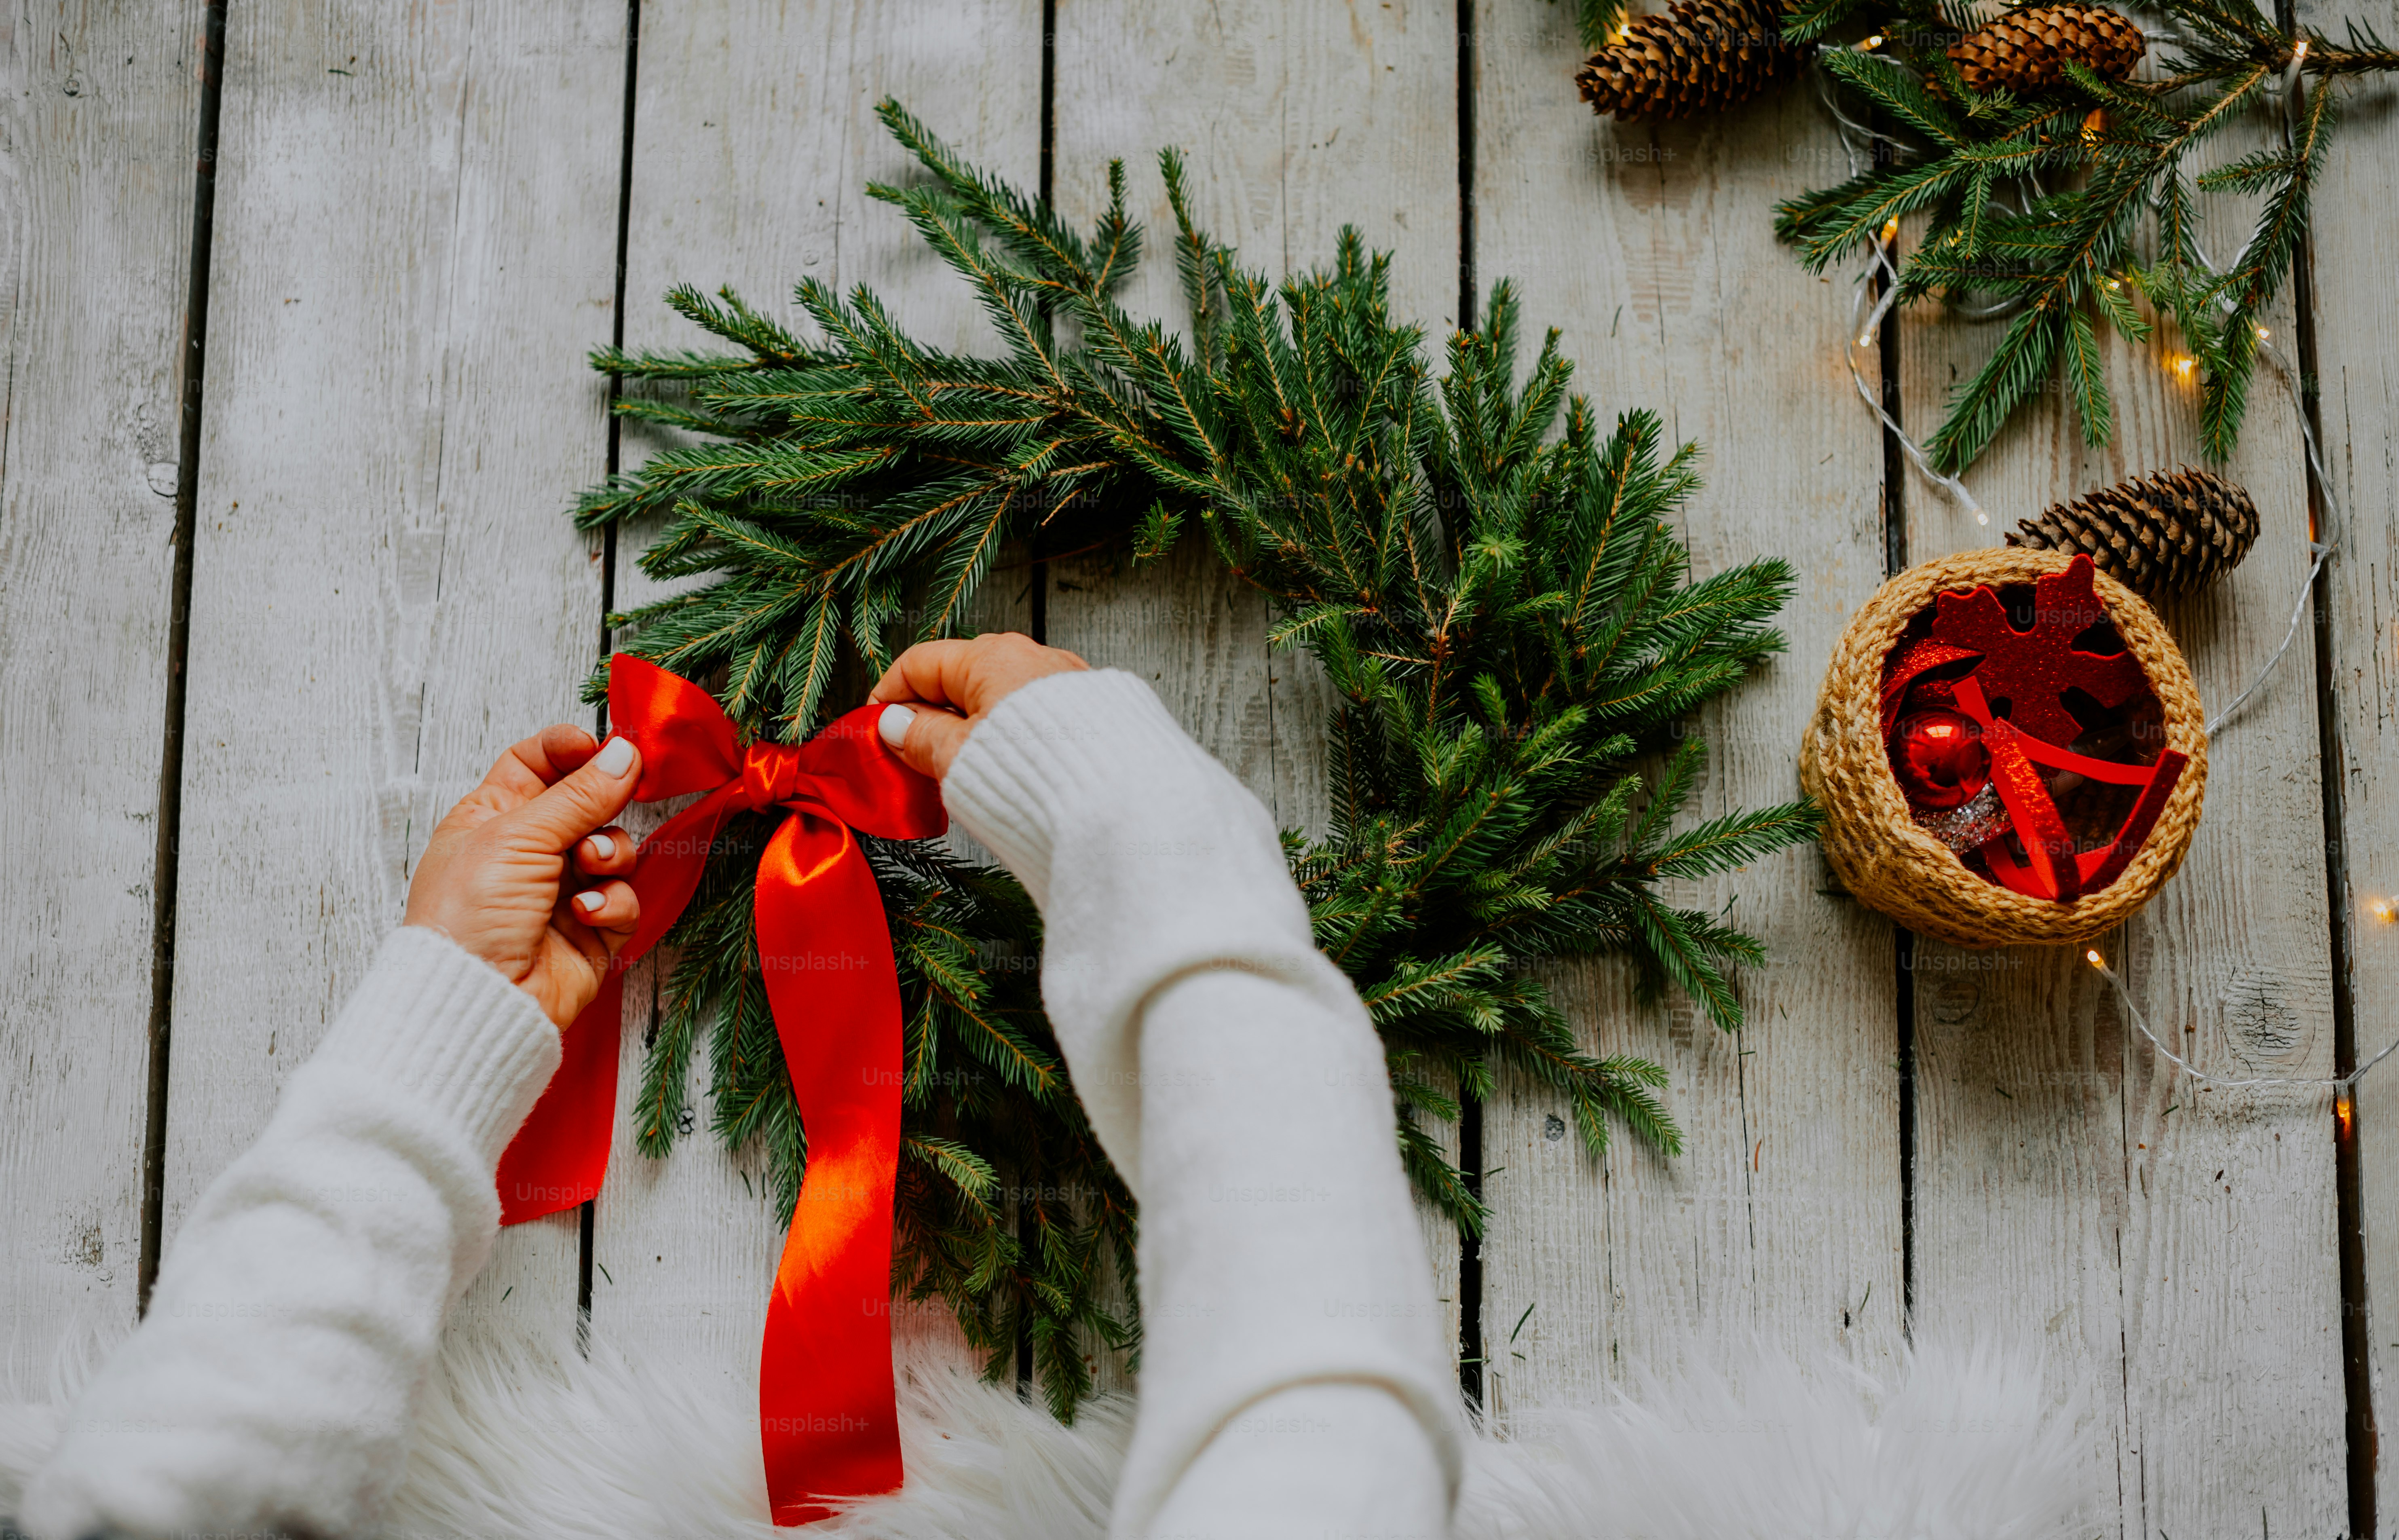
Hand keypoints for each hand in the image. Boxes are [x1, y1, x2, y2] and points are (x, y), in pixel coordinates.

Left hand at [403, 725, 645, 1028]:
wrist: (476, 999)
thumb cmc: (468, 916)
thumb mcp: (517, 836)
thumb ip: (578, 794)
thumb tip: (623, 754)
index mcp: (491, 819)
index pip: (534, 764)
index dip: (569, 752)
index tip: (600, 748)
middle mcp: (527, 852)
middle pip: (584, 804)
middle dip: (602, 802)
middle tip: (616, 795)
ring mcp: (561, 891)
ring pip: (613, 850)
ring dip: (609, 854)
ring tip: (589, 869)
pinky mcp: (591, 930)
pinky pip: (623, 899)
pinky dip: (612, 902)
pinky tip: (587, 912)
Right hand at [868, 633, 1088, 779]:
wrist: (1121, 810)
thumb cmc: (1036, 778)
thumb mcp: (958, 758)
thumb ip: (921, 737)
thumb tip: (895, 724)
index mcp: (994, 656)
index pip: (921, 663)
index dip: (889, 694)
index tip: (873, 725)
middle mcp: (1035, 658)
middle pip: (963, 677)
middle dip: (931, 713)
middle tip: (908, 755)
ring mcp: (1068, 684)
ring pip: (1001, 698)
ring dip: (971, 728)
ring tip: (955, 771)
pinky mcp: (1094, 714)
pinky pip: (1035, 716)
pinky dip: (1010, 736)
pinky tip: (1004, 769)